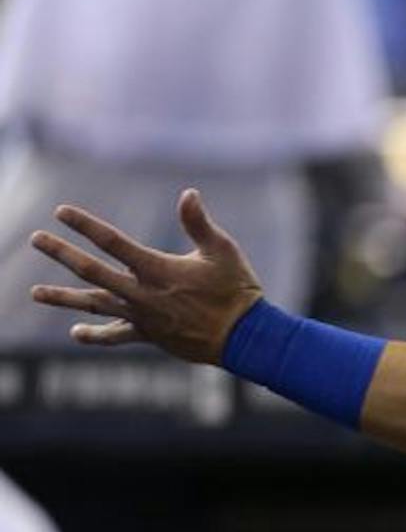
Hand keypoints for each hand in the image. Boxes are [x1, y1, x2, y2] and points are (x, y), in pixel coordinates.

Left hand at [29, 192, 263, 363]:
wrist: (246, 338)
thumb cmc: (237, 290)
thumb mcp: (223, 251)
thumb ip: (200, 223)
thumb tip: (188, 193)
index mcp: (158, 269)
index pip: (113, 242)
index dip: (85, 225)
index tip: (61, 212)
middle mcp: (142, 293)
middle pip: (92, 271)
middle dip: (62, 254)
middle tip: (36, 239)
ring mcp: (142, 316)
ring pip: (94, 305)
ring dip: (62, 298)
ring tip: (34, 293)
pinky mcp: (149, 335)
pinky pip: (115, 336)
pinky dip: (94, 335)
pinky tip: (75, 333)